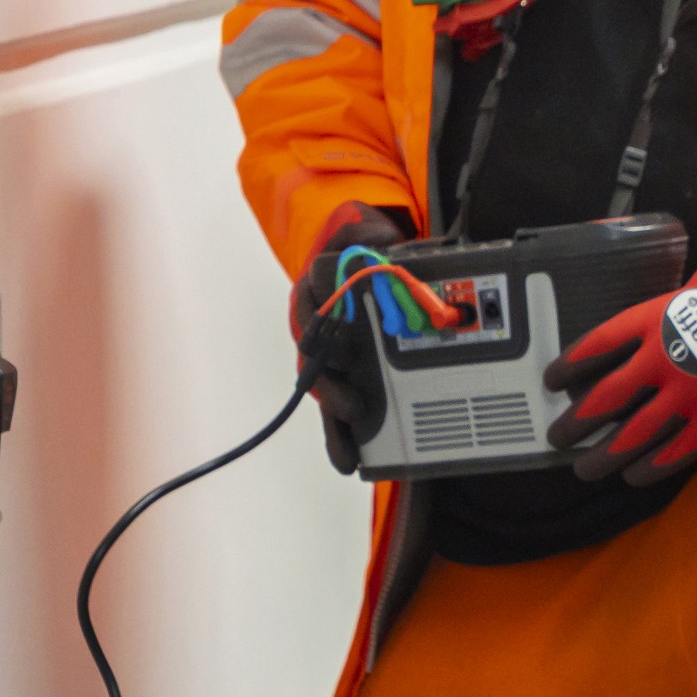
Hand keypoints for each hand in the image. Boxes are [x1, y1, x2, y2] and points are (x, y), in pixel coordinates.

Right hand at [292, 203, 411, 472]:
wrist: (365, 267)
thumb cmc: (366, 254)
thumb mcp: (369, 235)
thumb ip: (371, 234)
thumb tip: (383, 242)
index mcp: (321, 288)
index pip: (313, 300)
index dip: (322, 316)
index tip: (336, 329)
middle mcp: (319, 325)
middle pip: (316, 356)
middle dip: (332, 382)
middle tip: (353, 402)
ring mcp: (329, 356)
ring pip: (324, 388)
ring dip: (337, 416)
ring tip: (351, 446)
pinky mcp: (341, 378)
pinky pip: (335, 410)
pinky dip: (339, 437)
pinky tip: (349, 462)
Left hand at [543, 239, 696, 483]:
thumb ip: (670, 313)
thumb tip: (652, 334)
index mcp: (658, 316)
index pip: (598, 346)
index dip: (569, 366)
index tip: (553, 380)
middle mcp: (667, 357)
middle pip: (606, 397)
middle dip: (576, 422)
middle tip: (558, 437)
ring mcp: (694, 391)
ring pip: (635, 433)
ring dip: (604, 455)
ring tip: (584, 467)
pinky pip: (678, 450)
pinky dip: (652, 467)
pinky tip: (634, 477)